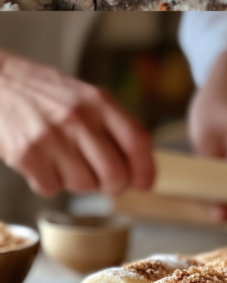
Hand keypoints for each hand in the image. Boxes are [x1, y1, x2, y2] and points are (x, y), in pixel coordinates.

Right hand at [0, 52, 152, 196]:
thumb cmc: (48, 95)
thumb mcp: (88, 97)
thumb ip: (113, 126)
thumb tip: (138, 167)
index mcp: (100, 102)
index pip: (136, 141)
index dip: (146, 169)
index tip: (145, 184)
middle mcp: (78, 118)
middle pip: (114, 173)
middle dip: (115, 185)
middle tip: (107, 182)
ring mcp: (50, 137)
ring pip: (84, 185)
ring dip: (80, 182)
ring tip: (68, 162)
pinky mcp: (25, 154)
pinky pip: (51, 188)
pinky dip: (50, 182)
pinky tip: (45, 163)